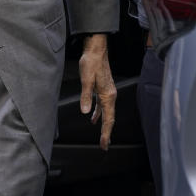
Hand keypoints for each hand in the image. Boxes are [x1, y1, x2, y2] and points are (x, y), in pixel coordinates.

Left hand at [79, 33, 116, 150]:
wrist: (96, 50)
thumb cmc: (91, 62)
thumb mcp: (86, 80)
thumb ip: (86, 97)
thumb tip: (85, 113)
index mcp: (108, 95)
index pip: (108, 119)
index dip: (106, 133)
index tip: (104, 144)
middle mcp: (110, 95)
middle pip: (110, 118)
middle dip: (107, 133)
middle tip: (104, 146)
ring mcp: (108, 92)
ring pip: (107, 113)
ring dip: (104, 125)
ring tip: (102, 136)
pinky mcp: (103, 88)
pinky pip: (103, 105)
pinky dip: (99, 113)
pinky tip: (93, 118)